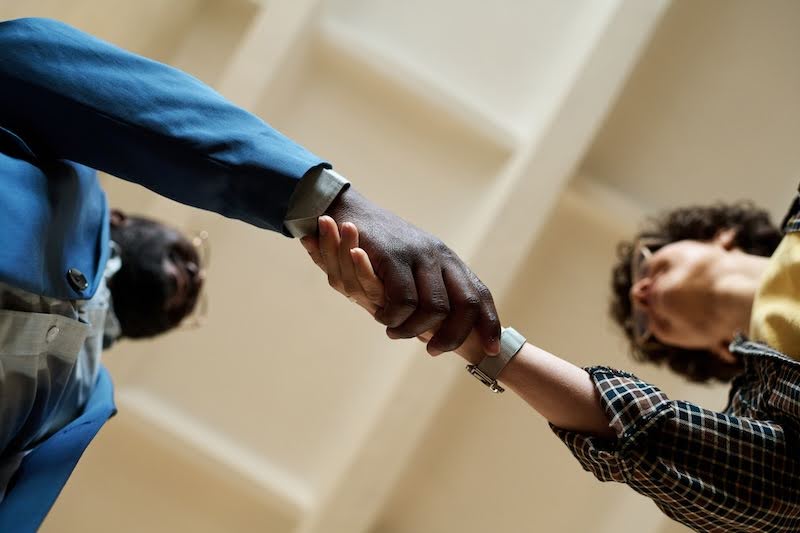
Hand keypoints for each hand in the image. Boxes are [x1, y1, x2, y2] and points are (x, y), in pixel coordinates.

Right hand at [323, 187, 499, 355]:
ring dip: (415, 329)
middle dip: (454, 335)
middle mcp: (439, 256)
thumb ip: (428, 292)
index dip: (489, 323)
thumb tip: (443, 331)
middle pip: (465, 304)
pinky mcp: (394, 256)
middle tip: (434, 351)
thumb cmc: (381, 250)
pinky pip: (403, 300)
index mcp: (448, 261)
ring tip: (396, 333)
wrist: (350, 213)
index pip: (479, 294)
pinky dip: (393, 317)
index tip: (490, 349)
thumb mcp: (413, 268)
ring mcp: (418, 254)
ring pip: (435, 308)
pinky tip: (382, 317)